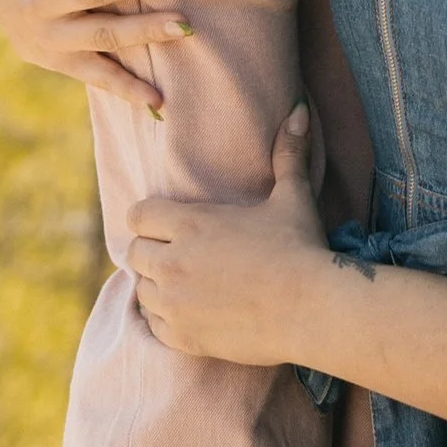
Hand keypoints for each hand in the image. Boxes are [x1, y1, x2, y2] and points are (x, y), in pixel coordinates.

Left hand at [127, 105, 331, 361]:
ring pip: (141, 290)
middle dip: (151, 251)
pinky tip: (188, 312)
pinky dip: (164, 318)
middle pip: (134, 253)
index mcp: (191, 223)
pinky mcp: (182, 337)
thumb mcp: (292, 197)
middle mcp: (173, 261)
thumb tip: (297, 109)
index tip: (167, 224)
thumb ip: (287, 154)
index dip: (150, 218)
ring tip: (183, 283)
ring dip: (156, 285)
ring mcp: (175, 303)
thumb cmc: (301, 248)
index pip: (137, 215)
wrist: (311, 310)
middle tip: (177, 253)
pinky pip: (152, 324)